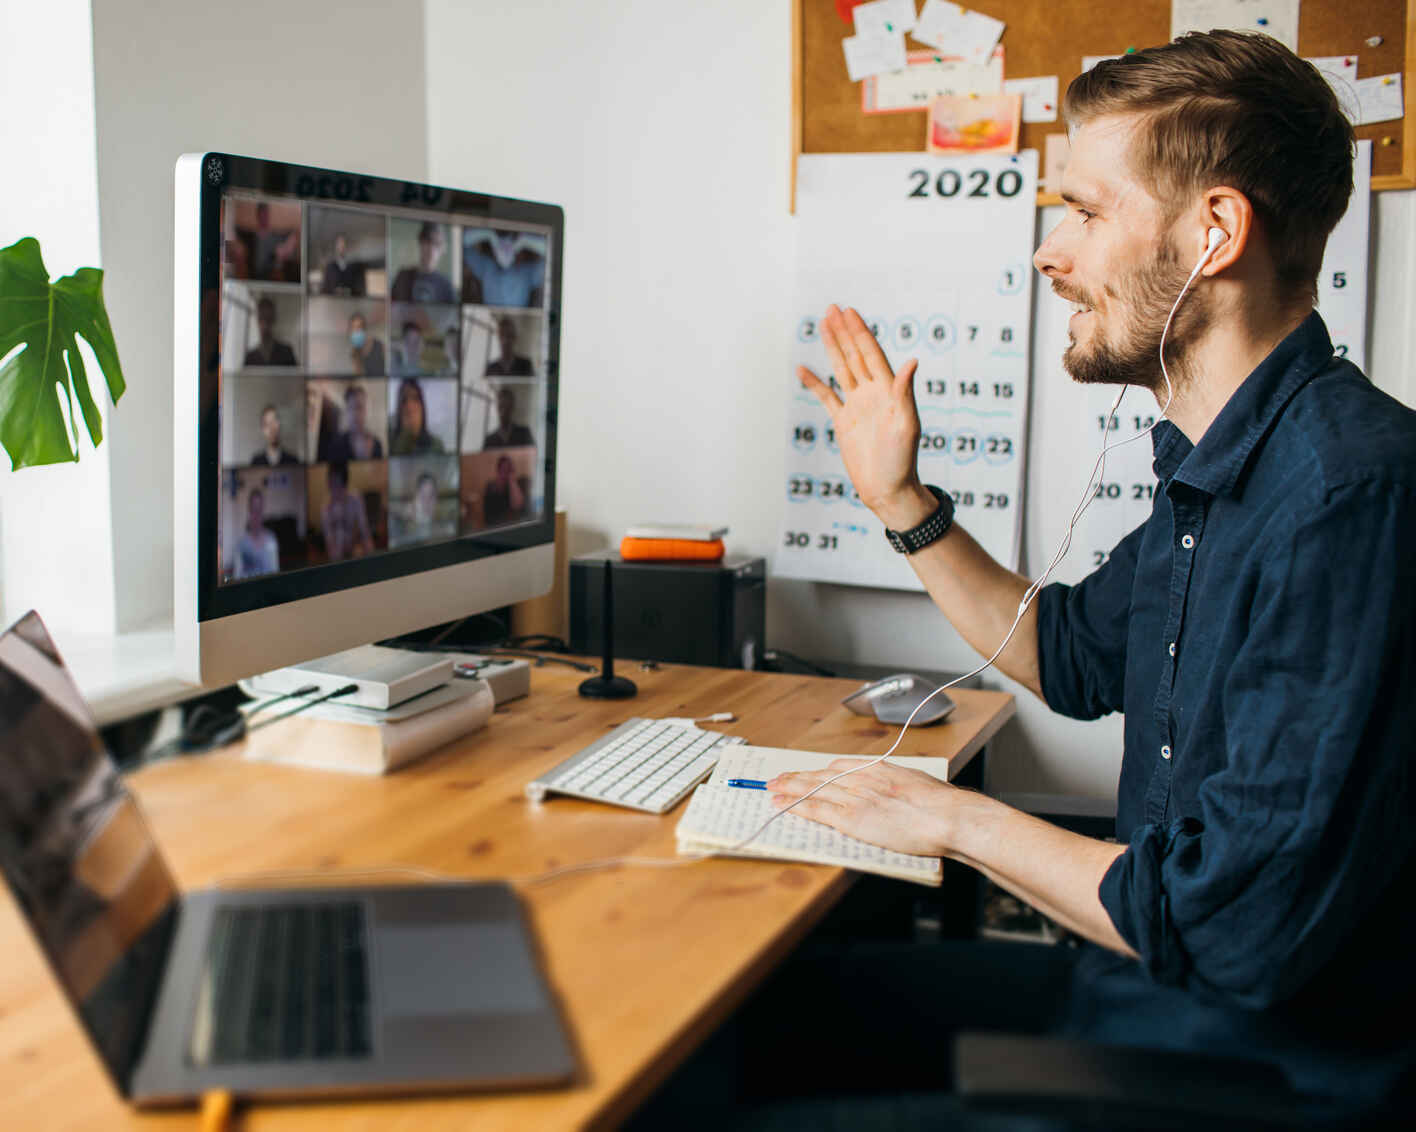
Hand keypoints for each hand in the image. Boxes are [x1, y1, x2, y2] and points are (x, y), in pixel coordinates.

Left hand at [766, 758, 957, 856]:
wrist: (947, 817)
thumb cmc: (942, 806)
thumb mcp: (918, 784)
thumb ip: (900, 784)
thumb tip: (900, 789)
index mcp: (879, 769)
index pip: (840, 767)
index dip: (820, 771)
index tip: (809, 772)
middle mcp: (862, 778)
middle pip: (821, 775)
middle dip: (798, 777)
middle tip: (778, 778)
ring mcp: (856, 797)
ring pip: (813, 789)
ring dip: (790, 788)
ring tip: (772, 788)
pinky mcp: (852, 819)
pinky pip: (817, 810)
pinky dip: (796, 806)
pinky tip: (782, 804)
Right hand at [798, 305, 931, 527]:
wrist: (887, 489)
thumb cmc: (902, 461)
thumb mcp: (906, 425)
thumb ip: (905, 392)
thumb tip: (911, 361)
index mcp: (889, 391)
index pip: (872, 354)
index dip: (860, 332)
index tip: (850, 312)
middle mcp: (873, 394)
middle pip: (855, 355)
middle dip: (844, 332)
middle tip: (833, 308)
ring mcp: (857, 406)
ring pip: (841, 369)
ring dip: (833, 348)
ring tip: (823, 325)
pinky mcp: (844, 422)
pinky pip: (826, 397)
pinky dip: (815, 383)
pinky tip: (803, 369)